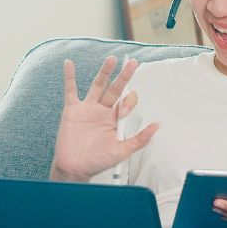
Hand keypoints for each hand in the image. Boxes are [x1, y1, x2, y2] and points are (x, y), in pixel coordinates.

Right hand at [49, 55, 159, 181]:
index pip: (125, 103)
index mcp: (115, 119)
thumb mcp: (122, 151)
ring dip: (104, 72)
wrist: (75, 168)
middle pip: (115, 89)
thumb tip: (157, 126)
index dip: (128, 101)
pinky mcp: (72, 110)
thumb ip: (139, 139)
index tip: (123, 108)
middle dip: (124, 77)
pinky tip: (69, 64)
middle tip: (133, 63)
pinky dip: (69, 77)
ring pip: (97, 86)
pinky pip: (71, 90)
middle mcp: (102, 111)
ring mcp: (87, 108)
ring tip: (112, 59)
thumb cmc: (98, 161)